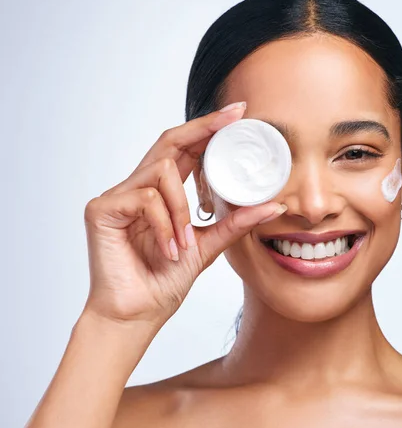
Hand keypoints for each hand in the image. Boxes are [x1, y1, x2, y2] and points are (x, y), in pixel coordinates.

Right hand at [82, 102, 285, 328]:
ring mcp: (117, 196)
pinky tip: (169, 250)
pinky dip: (165, 225)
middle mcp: (138, 187)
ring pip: (161, 172)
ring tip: (186, 243)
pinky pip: (146, 199)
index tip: (239, 113)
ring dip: (182, 208)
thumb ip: (236, 222)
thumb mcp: (209, 245)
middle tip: (234, 117)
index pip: (185, 149)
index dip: (209, 128)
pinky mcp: (102, 209)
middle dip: (204, 127)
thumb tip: (274, 205)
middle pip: (169, 141)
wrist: (137, 315)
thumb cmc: (165, 281)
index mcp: (161, 193)